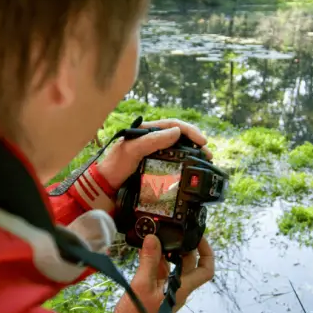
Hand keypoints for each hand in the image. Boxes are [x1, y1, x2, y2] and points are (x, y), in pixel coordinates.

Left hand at [96, 119, 212, 189]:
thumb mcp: (132, 150)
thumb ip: (152, 140)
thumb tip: (176, 132)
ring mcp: (153, 154)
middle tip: (207, 154)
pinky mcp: (154, 168)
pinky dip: (185, 164)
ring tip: (204, 161)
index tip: (202, 142)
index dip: (190, 131)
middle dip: (195, 143)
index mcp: (146, 131)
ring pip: (178, 149)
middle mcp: (151, 141)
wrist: (104, 188)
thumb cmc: (114, 167)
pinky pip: (173, 162)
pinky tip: (191, 170)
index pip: (172, 125)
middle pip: (178, 137)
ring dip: (192, 153)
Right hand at [108, 235, 214, 312]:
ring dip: (167, 252)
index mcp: (182, 288)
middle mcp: (178, 288)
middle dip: (183, 247)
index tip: (198, 237)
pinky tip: (146, 250)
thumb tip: (153, 238)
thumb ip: (149, 261)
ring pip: (173, 267)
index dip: (206, 252)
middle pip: (189, 264)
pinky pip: (160, 272)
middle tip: (172, 231)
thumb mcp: (142, 285)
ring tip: (157, 237)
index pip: (205, 270)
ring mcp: (166, 290)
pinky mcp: (154, 292)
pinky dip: (155, 260)